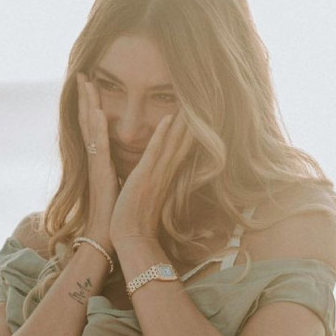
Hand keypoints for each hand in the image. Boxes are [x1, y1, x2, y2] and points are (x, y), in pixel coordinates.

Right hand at [76, 73, 118, 245]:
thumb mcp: (115, 186)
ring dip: (87, 104)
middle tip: (80, 73)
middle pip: (87, 122)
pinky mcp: (101, 174)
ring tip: (84, 83)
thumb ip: (115, 171)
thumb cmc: (113, 215)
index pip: (93, 128)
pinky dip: (96, 128)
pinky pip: (98, 146)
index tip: (89, 85)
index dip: (90, 106)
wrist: (107, 236)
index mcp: (99, 161)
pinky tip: (96, 111)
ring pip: (89, 129)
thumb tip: (118, 163)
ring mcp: (96, 166)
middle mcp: (94, 160)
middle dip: (84, 97)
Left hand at [109, 110, 192, 247]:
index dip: (190, 129)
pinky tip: (168, 118)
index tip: (197, 111)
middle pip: (183, 141)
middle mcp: (165, 173)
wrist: (131, 238)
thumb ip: (155, 181)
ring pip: (173, 142)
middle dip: (192, 119)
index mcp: (165, 176)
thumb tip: (157, 174)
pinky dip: (162, 135)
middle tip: (203, 97)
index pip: (181, 148)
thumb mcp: (149, 195)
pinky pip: (155, 152)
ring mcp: (156, 174)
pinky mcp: (144, 178)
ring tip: (191, 99)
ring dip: (182, 120)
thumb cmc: (136, 220)